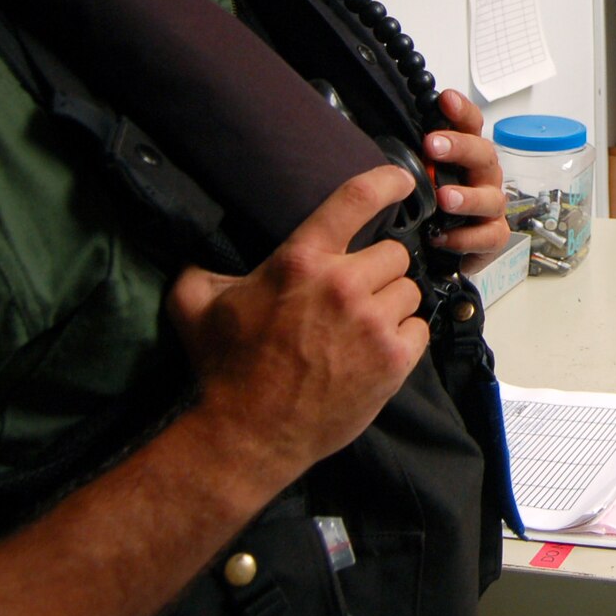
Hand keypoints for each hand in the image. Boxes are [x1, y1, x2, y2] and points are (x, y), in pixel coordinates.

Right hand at [167, 166, 428, 480]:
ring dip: (391, 303)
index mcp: (300, 260)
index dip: (388, 181)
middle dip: (377, 269)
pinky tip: (376, 349)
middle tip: (354, 293)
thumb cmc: (223, 367)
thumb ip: (201, 265)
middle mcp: (343, 285)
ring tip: (363, 325)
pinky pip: (419, 328)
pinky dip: (404, 337)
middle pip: (394, 252)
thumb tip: (195, 241)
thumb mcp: (195, 305)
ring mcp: (372, 323)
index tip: (403, 180)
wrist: (246, 435)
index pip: (357, 198)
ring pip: (409, 290)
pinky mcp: (393, 360)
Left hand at [422, 88, 508, 254]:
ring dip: (468, 197)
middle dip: (460, 147)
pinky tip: (442, 237)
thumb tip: (377, 130)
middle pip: (484, 154)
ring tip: (445, 198)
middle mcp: (482, 176)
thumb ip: (409, 154)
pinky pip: (487, 236)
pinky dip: (466, 238)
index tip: (446, 100)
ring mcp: (490, 205)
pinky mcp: (492, 235)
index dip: (461, 111)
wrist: (439, 242)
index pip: (471, 124)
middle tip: (434, 146)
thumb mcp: (417, 172)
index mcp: (466, 153)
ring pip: (491, 198)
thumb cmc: (431, 200)